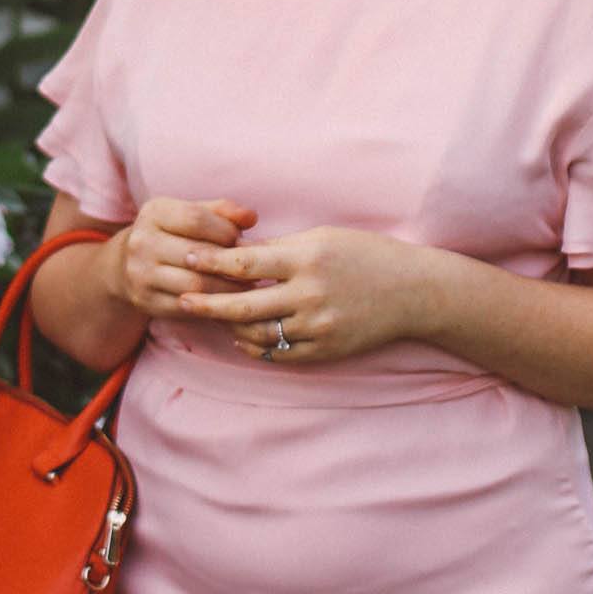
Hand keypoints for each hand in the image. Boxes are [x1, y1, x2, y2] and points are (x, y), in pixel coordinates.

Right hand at [111, 196, 260, 323]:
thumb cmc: (171, 234)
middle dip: (230, 262)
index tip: (240, 240)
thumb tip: (251, 217)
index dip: (225, 230)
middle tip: (252, 268)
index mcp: (153, 213)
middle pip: (197, 255)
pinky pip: (188, 307)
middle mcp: (141, 242)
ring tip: (246, 286)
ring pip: (196, 285)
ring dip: (227, 288)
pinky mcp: (147, 301)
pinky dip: (213, 306)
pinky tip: (228, 301)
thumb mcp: (189, 213)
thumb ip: (221, 212)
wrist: (125, 266)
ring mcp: (141, 274)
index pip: (195, 218)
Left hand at [168, 225, 428, 365]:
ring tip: (215, 318)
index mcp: (306, 259)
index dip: (211, 262)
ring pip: (258, 334)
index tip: (186, 258)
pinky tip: (244, 338)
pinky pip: (279, 354)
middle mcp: (309, 295)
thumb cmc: (366, 255)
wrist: (412, 292)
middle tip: (180, 299)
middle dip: (207, 303)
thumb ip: (281, 249)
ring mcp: (317, 327)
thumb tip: (238, 253)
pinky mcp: (325, 350)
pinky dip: (257, 347)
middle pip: (243, 306)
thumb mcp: (323, 239)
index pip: (245, 264)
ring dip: (231, 328)